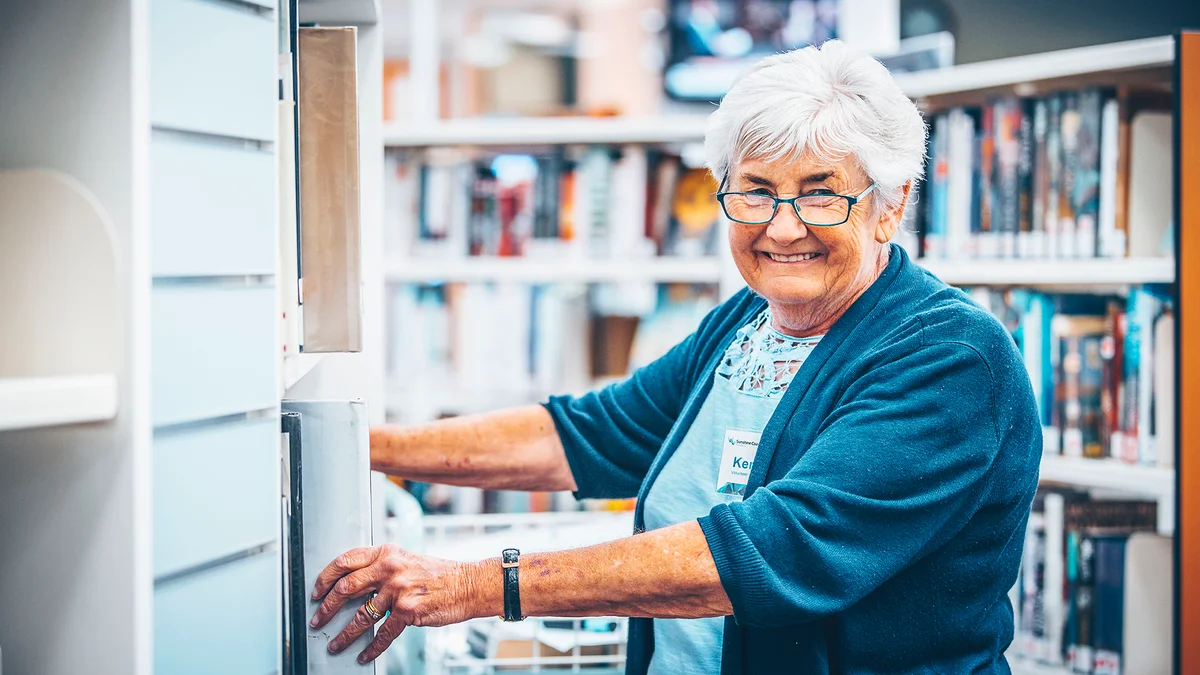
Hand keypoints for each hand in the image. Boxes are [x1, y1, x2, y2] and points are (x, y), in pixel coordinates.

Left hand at [310, 544, 485, 662]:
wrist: (467, 584)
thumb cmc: (438, 575)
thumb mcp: (406, 560)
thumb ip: (381, 567)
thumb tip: (354, 584)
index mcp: (386, 553)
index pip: (345, 561)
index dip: (325, 577)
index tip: (317, 591)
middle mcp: (389, 569)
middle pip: (345, 588)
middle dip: (326, 608)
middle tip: (317, 620)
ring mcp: (398, 590)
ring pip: (360, 616)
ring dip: (344, 634)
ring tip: (335, 643)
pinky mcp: (407, 611)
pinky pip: (382, 634)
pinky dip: (371, 648)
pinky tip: (364, 654)